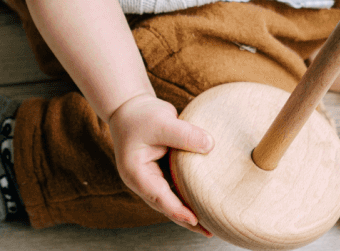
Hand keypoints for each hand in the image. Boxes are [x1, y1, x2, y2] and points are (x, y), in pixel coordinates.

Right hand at [107, 94, 214, 235]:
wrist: (129, 107)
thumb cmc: (141, 115)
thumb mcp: (162, 121)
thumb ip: (185, 134)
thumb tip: (210, 145)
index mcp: (137, 173)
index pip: (159, 197)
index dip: (178, 210)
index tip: (195, 220)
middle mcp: (142, 181)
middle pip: (166, 206)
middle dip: (186, 220)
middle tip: (209, 232)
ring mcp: (151, 178)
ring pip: (171, 200)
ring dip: (188, 211)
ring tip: (211, 223)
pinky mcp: (160, 172)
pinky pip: (176, 188)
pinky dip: (188, 195)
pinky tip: (204, 200)